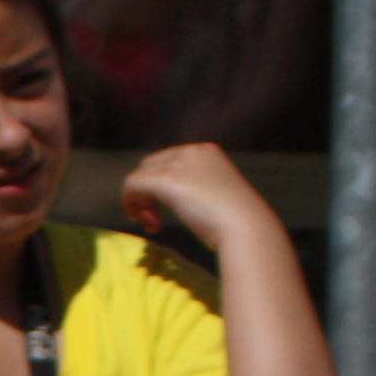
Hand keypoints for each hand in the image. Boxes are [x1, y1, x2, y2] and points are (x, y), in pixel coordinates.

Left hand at [119, 142, 278, 257]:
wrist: (245, 225)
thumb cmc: (238, 218)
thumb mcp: (218, 192)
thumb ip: (198, 186)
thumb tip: (176, 197)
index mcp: (208, 151)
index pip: (169, 161)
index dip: (161, 186)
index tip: (167, 212)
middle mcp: (192, 150)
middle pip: (151, 166)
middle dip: (149, 192)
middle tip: (156, 220)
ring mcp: (178, 163)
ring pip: (140, 176)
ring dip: (139, 200)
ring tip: (151, 224)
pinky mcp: (166, 179)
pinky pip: (133, 185)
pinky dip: (130, 201)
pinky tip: (139, 219)